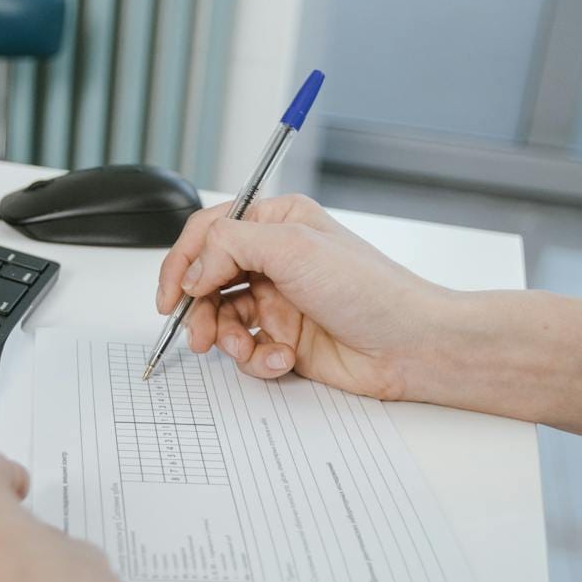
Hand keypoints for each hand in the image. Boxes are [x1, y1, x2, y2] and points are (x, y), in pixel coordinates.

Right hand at [156, 194, 455, 398]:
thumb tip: (192, 270)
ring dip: (230, 339)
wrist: (410, 346)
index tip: (171, 296)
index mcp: (276, 221)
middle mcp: (274, 258)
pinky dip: (258, 360)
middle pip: (207, 281)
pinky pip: (248, 351)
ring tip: (250, 349)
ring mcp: (279, 300)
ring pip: (222, 320)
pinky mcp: (285, 338)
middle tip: (200, 334)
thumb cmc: (370, 290)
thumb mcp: (292, 247)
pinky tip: (284, 359)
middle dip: (200, 311)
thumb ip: (229, 246)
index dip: (182, 264)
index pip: (208, 233)